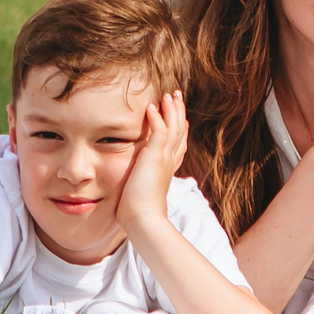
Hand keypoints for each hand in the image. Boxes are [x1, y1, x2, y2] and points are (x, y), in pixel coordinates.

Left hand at [117, 90, 190, 235]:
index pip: (178, 142)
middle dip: (179, 112)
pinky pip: (160, 131)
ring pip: (174, 127)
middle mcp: (170, 160)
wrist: (144, 218)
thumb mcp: (142, 188)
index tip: (178, 115)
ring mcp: (165, 158)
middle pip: (180, 130)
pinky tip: (152, 107)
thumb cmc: (139, 210)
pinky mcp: (156, 157)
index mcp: (168, 167)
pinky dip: (158, 118)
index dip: (179, 126)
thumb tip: (133, 178)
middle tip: (177, 95)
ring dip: (171, 109)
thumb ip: (141, 178)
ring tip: (168, 95)